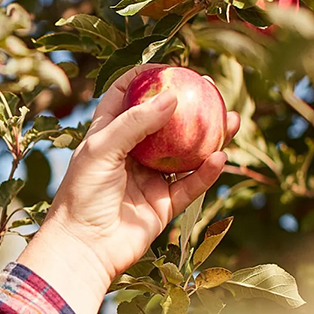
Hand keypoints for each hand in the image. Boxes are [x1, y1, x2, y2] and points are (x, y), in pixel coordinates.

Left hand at [17, 64, 240, 313]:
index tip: (172, 66)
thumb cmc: (82, 194)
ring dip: (210, 136)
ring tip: (231, 119)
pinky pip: (192, 184)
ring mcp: (149, 179)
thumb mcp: (102, 149)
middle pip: (165, 122)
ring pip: (186, 152)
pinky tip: (221, 157)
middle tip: (213, 89)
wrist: (83, 248)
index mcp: (107, 135)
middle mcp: (130, 154)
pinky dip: (208, 171)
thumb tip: (173, 96)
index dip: (147, 77)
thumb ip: (136, 122)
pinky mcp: (164, 206)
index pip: (126, 96)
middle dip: (190, 104)